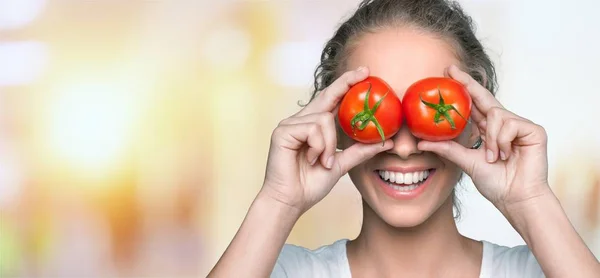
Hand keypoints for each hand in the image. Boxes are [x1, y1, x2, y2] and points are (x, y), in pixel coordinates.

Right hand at [261, 67, 392, 213]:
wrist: (291, 201)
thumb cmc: (310, 184)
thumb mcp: (340, 164)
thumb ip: (360, 151)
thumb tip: (386, 141)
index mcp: (313, 126)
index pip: (331, 100)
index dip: (346, 84)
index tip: (365, 73)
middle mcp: (300, 121)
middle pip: (326, 96)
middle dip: (346, 83)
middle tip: (365, 72)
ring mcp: (290, 125)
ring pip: (324, 119)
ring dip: (329, 144)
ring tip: (323, 162)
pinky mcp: (282, 131)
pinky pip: (312, 129)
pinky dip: (319, 146)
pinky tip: (314, 159)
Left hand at [418, 65, 549, 209]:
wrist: (515, 199)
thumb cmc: (496, 183)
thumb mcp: (465, 162)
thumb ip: (447, 149)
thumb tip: (420, 143)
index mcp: (489, 130)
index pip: (475, 105)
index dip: (464, 88)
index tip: (448, 73)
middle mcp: (504, 124)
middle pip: (485, 97)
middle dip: (468, 83)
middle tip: (450, 70)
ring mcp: (520, 126)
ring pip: (496, 114)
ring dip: (491, 138)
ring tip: (493, 157)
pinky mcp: (533, 130)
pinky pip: (509, 124)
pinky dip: (502, 140)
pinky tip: (507, 155)